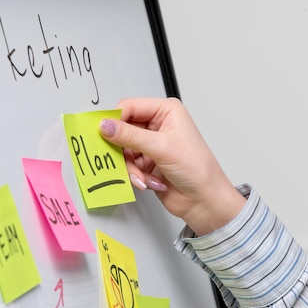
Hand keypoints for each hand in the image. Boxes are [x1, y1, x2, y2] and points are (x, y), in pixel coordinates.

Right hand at [99, 97, 245, 235]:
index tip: (103, 134)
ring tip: (143, 177)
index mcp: (165, 111)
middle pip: (122, 130)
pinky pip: (127, 165)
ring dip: (130, 167)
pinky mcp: (146, 162)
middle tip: (121, 160)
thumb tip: (106, 125)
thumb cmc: (197, 169)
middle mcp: (157, 125)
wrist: (204, 200)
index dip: (114, 120)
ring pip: (122, 150)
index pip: (129, 107)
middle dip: (122, 149)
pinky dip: (134, 175)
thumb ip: (130, 136)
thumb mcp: (162, 147)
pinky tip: (148, 182)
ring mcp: (150, 145)